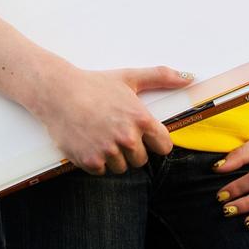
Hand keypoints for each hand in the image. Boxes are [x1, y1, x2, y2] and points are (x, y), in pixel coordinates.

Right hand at [27, 62, 189, 174]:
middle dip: (133, 149)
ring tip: (102, 135)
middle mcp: (127, 137)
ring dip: (115, 157)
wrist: (58, 93)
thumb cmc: (95, 84)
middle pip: (142, 160)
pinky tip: (90, 142)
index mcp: (141, 119)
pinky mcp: (90, 161)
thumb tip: (189, 77)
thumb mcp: (130, 77)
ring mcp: (108, 151)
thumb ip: (161, 77)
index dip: (155, 142)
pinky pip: (102, 171)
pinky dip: (97, 161)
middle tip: (116, 132)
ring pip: (122, 167)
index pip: (164, 147)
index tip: (144, 136)